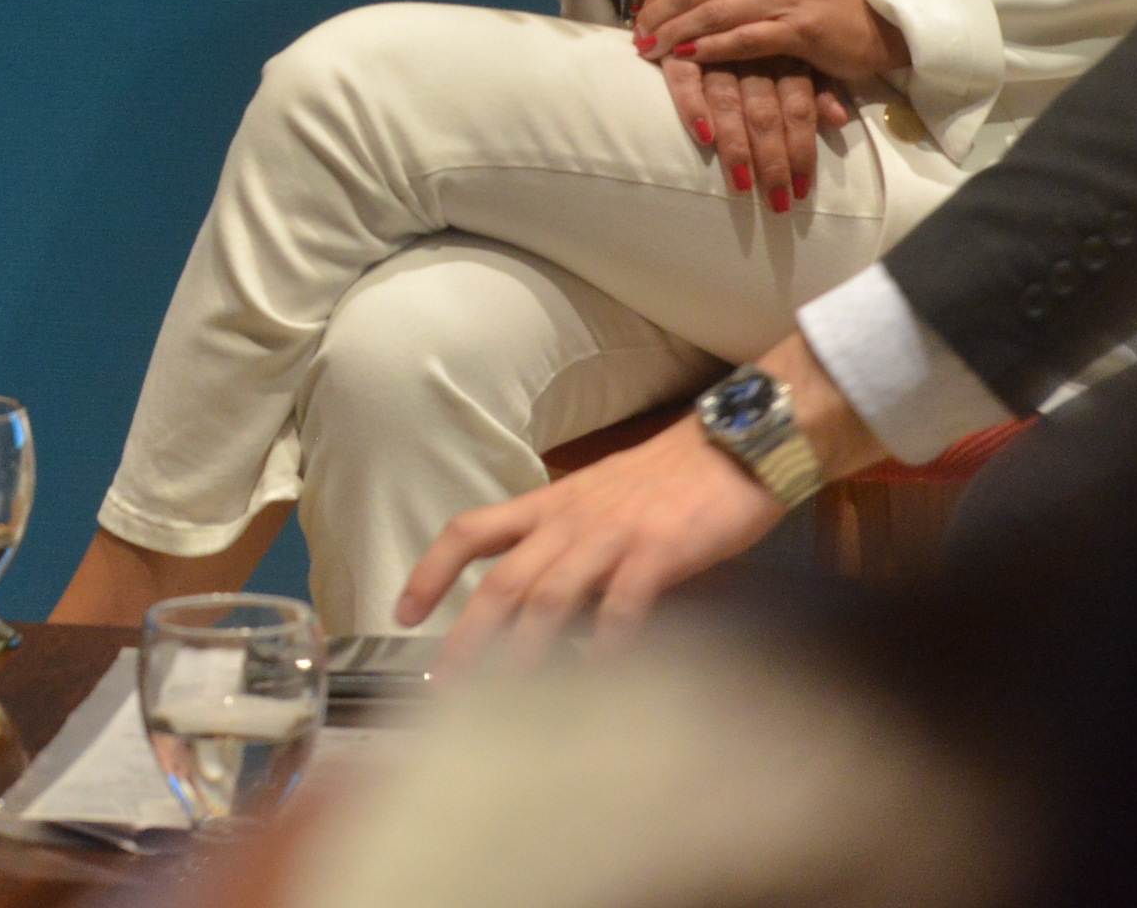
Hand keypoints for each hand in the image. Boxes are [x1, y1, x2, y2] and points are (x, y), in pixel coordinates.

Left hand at [395, 415, 785, 668]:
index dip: (431, 570)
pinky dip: (609, 641)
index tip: (403, 612)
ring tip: (504, 694)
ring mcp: (613, 535)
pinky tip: (599, 675)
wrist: (733, 443)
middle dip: (467, 633)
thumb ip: (564, 541)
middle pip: (502, 579)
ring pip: (551, 595)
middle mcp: (570, 520)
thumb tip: (537, 599)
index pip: (471, 531)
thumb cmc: (666, 478)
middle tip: (444, 681)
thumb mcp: (598, 499)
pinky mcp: (659, 550)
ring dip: (523, 648)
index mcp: (550, 505)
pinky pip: (625, 601)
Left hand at [633, 0, 908, 79]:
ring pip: (713, 12)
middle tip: (637, 39)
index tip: (640, 17)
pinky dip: (712, 47)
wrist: (880, 17)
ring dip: (676, 34)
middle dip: (660, 15)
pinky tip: (689, 57)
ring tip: (653, 51)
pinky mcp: (798, 27)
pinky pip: (744, 38)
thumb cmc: (823, 1)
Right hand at [658, 52, 846, 211]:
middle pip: (765, 111)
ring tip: (743, 186)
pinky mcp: (679, 46)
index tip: (803, 190)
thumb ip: (818, 85)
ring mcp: (715, 49)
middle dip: (772, 159)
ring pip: (729, 100)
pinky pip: (685, 77)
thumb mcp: (799, 52)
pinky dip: (692, 105)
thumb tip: (840, 119)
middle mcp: (753, 52)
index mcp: (786, 52)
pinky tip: (703, 137)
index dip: (802, 148)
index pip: (799, 106)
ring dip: (736, 146)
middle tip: (776, 201)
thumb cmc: (759, 28)